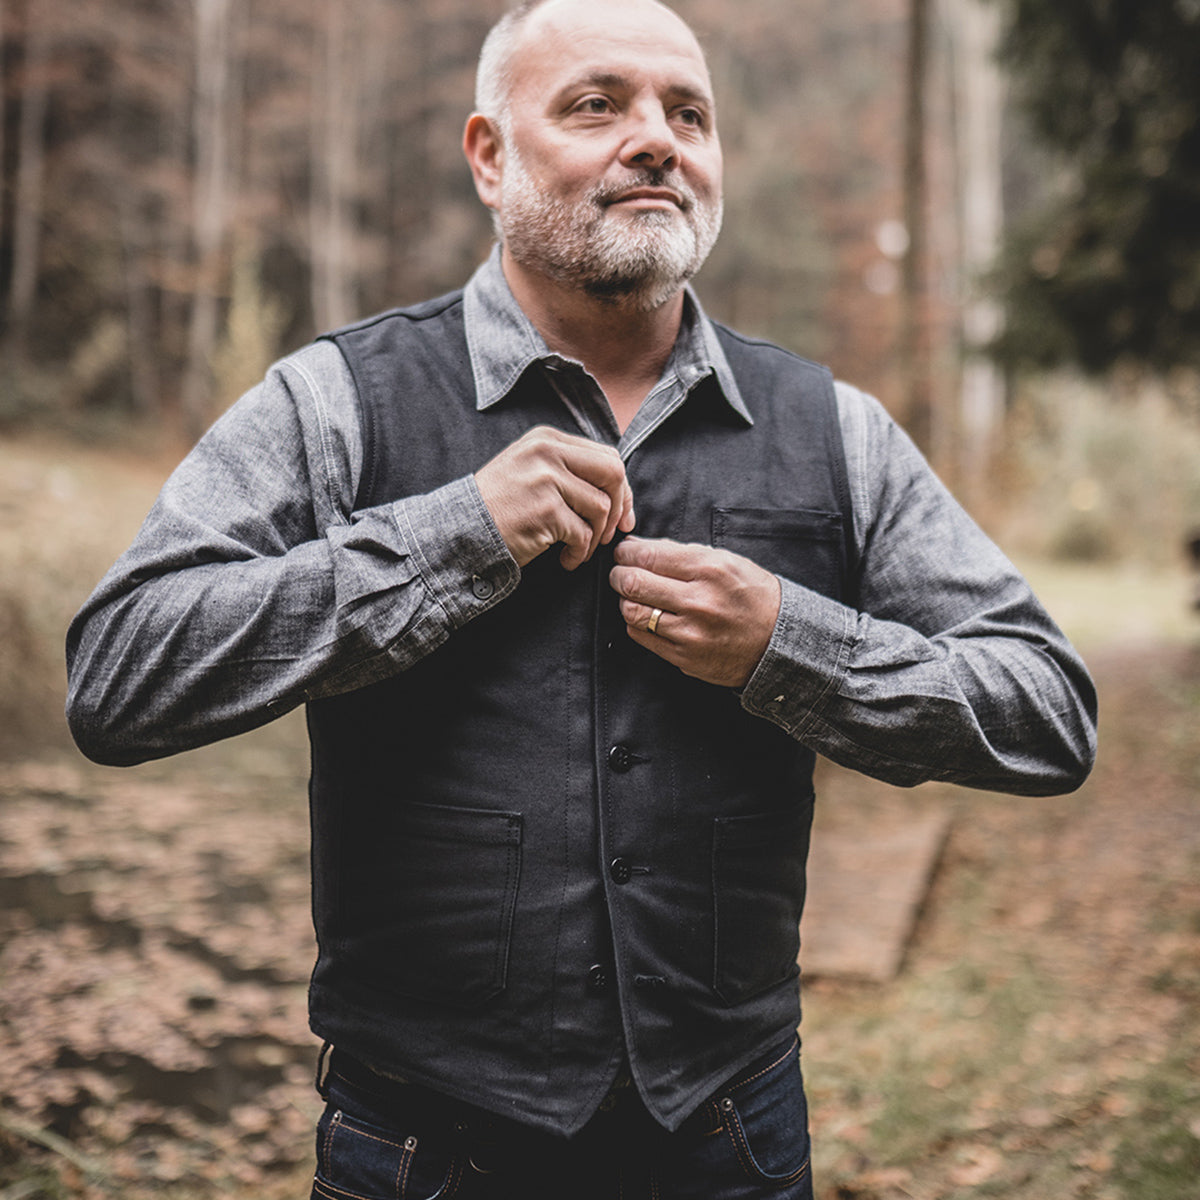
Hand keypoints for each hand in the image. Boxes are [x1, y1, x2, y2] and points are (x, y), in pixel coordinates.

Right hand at [475, 427, 635, 569]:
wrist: (461, 530)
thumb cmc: (499, 507)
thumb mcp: (530, 470)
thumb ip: (568, 469)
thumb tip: (618, 489)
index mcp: (547, 439)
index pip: (606, 455)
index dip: (620, 489)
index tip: (620, 514)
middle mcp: (547, 452)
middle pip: (613, 473)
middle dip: (618, 508)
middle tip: (608, 535)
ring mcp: (545, 479)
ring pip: (601, 507)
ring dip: (595, 537)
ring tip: (577, 550)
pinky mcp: (545, 510)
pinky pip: (583, 534)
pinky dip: (580, 553)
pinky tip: (565, 560)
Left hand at [609, 537, 781, 688]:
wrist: (779, 641)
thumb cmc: (753, 596)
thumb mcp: (727, 562)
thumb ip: (684, 554)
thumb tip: (643, 547)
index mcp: (710, 569)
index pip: (648, 555)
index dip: (627, 551)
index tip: (625, 551)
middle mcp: (698, 601)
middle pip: (632, 583)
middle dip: (619, 574)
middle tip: (620, 572)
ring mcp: (690, 632)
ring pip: (631, 612)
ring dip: (625, 599)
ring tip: (633, 594)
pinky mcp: (683, 656)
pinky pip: (641, 636)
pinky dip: (636, 622)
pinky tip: (647, 614)